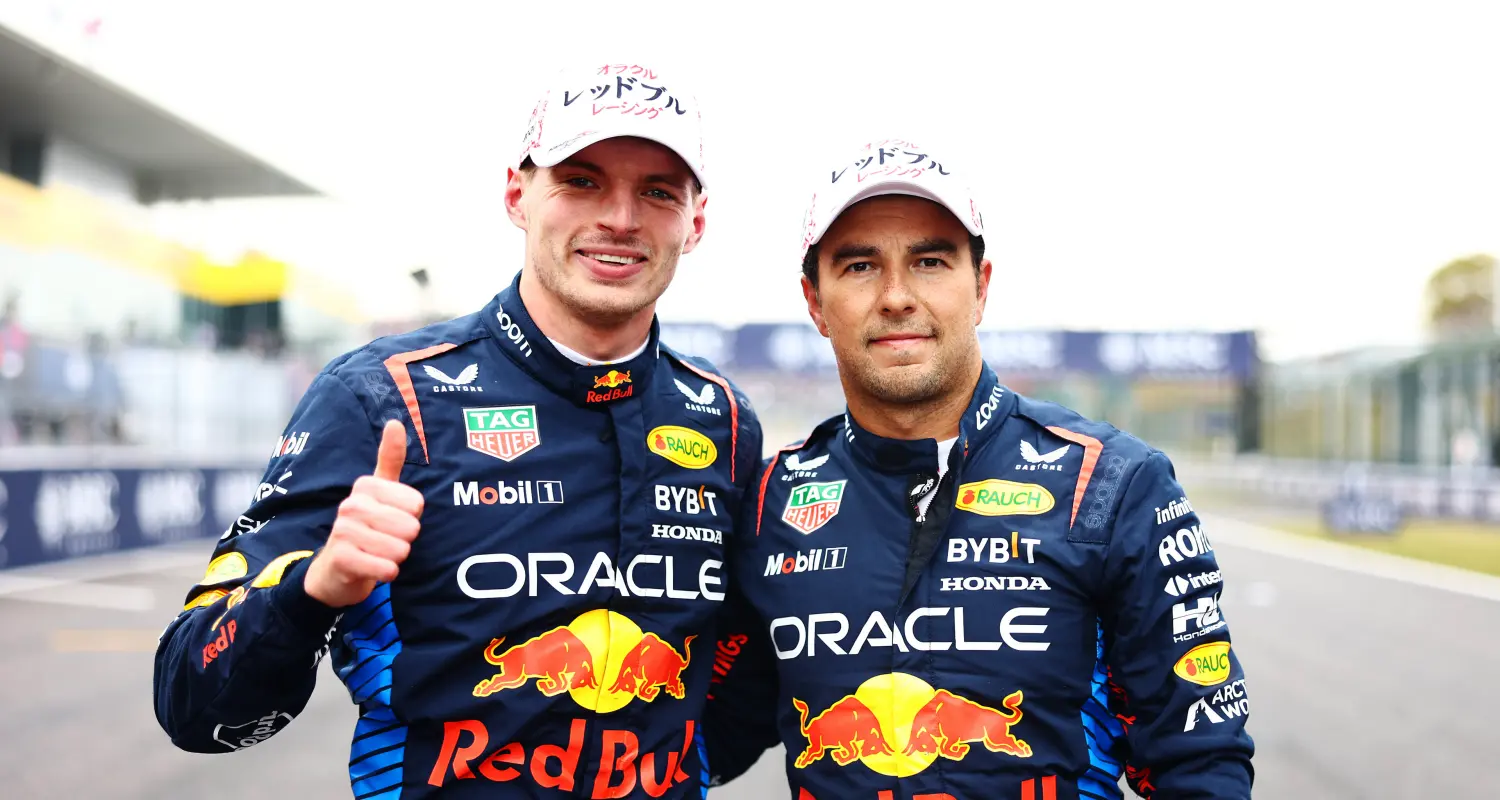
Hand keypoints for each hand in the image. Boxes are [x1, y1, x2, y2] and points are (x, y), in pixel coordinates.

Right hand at [304, 420, 423, 607]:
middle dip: (404, 540)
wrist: (334, 570)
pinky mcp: (342, 558)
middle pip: (411, 527)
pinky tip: (373, 569)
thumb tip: (395, 422)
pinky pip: (387, 568)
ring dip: (395, 558)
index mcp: (366, 486)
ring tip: (378, 553)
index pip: (416, 505)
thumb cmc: (366, 528)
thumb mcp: (378, 492)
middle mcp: (352, 504)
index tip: (391, 520)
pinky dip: (387, 573)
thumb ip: (389, 460)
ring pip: (400, 549)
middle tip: (385, 540)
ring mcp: (343, 530)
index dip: (411, 518)